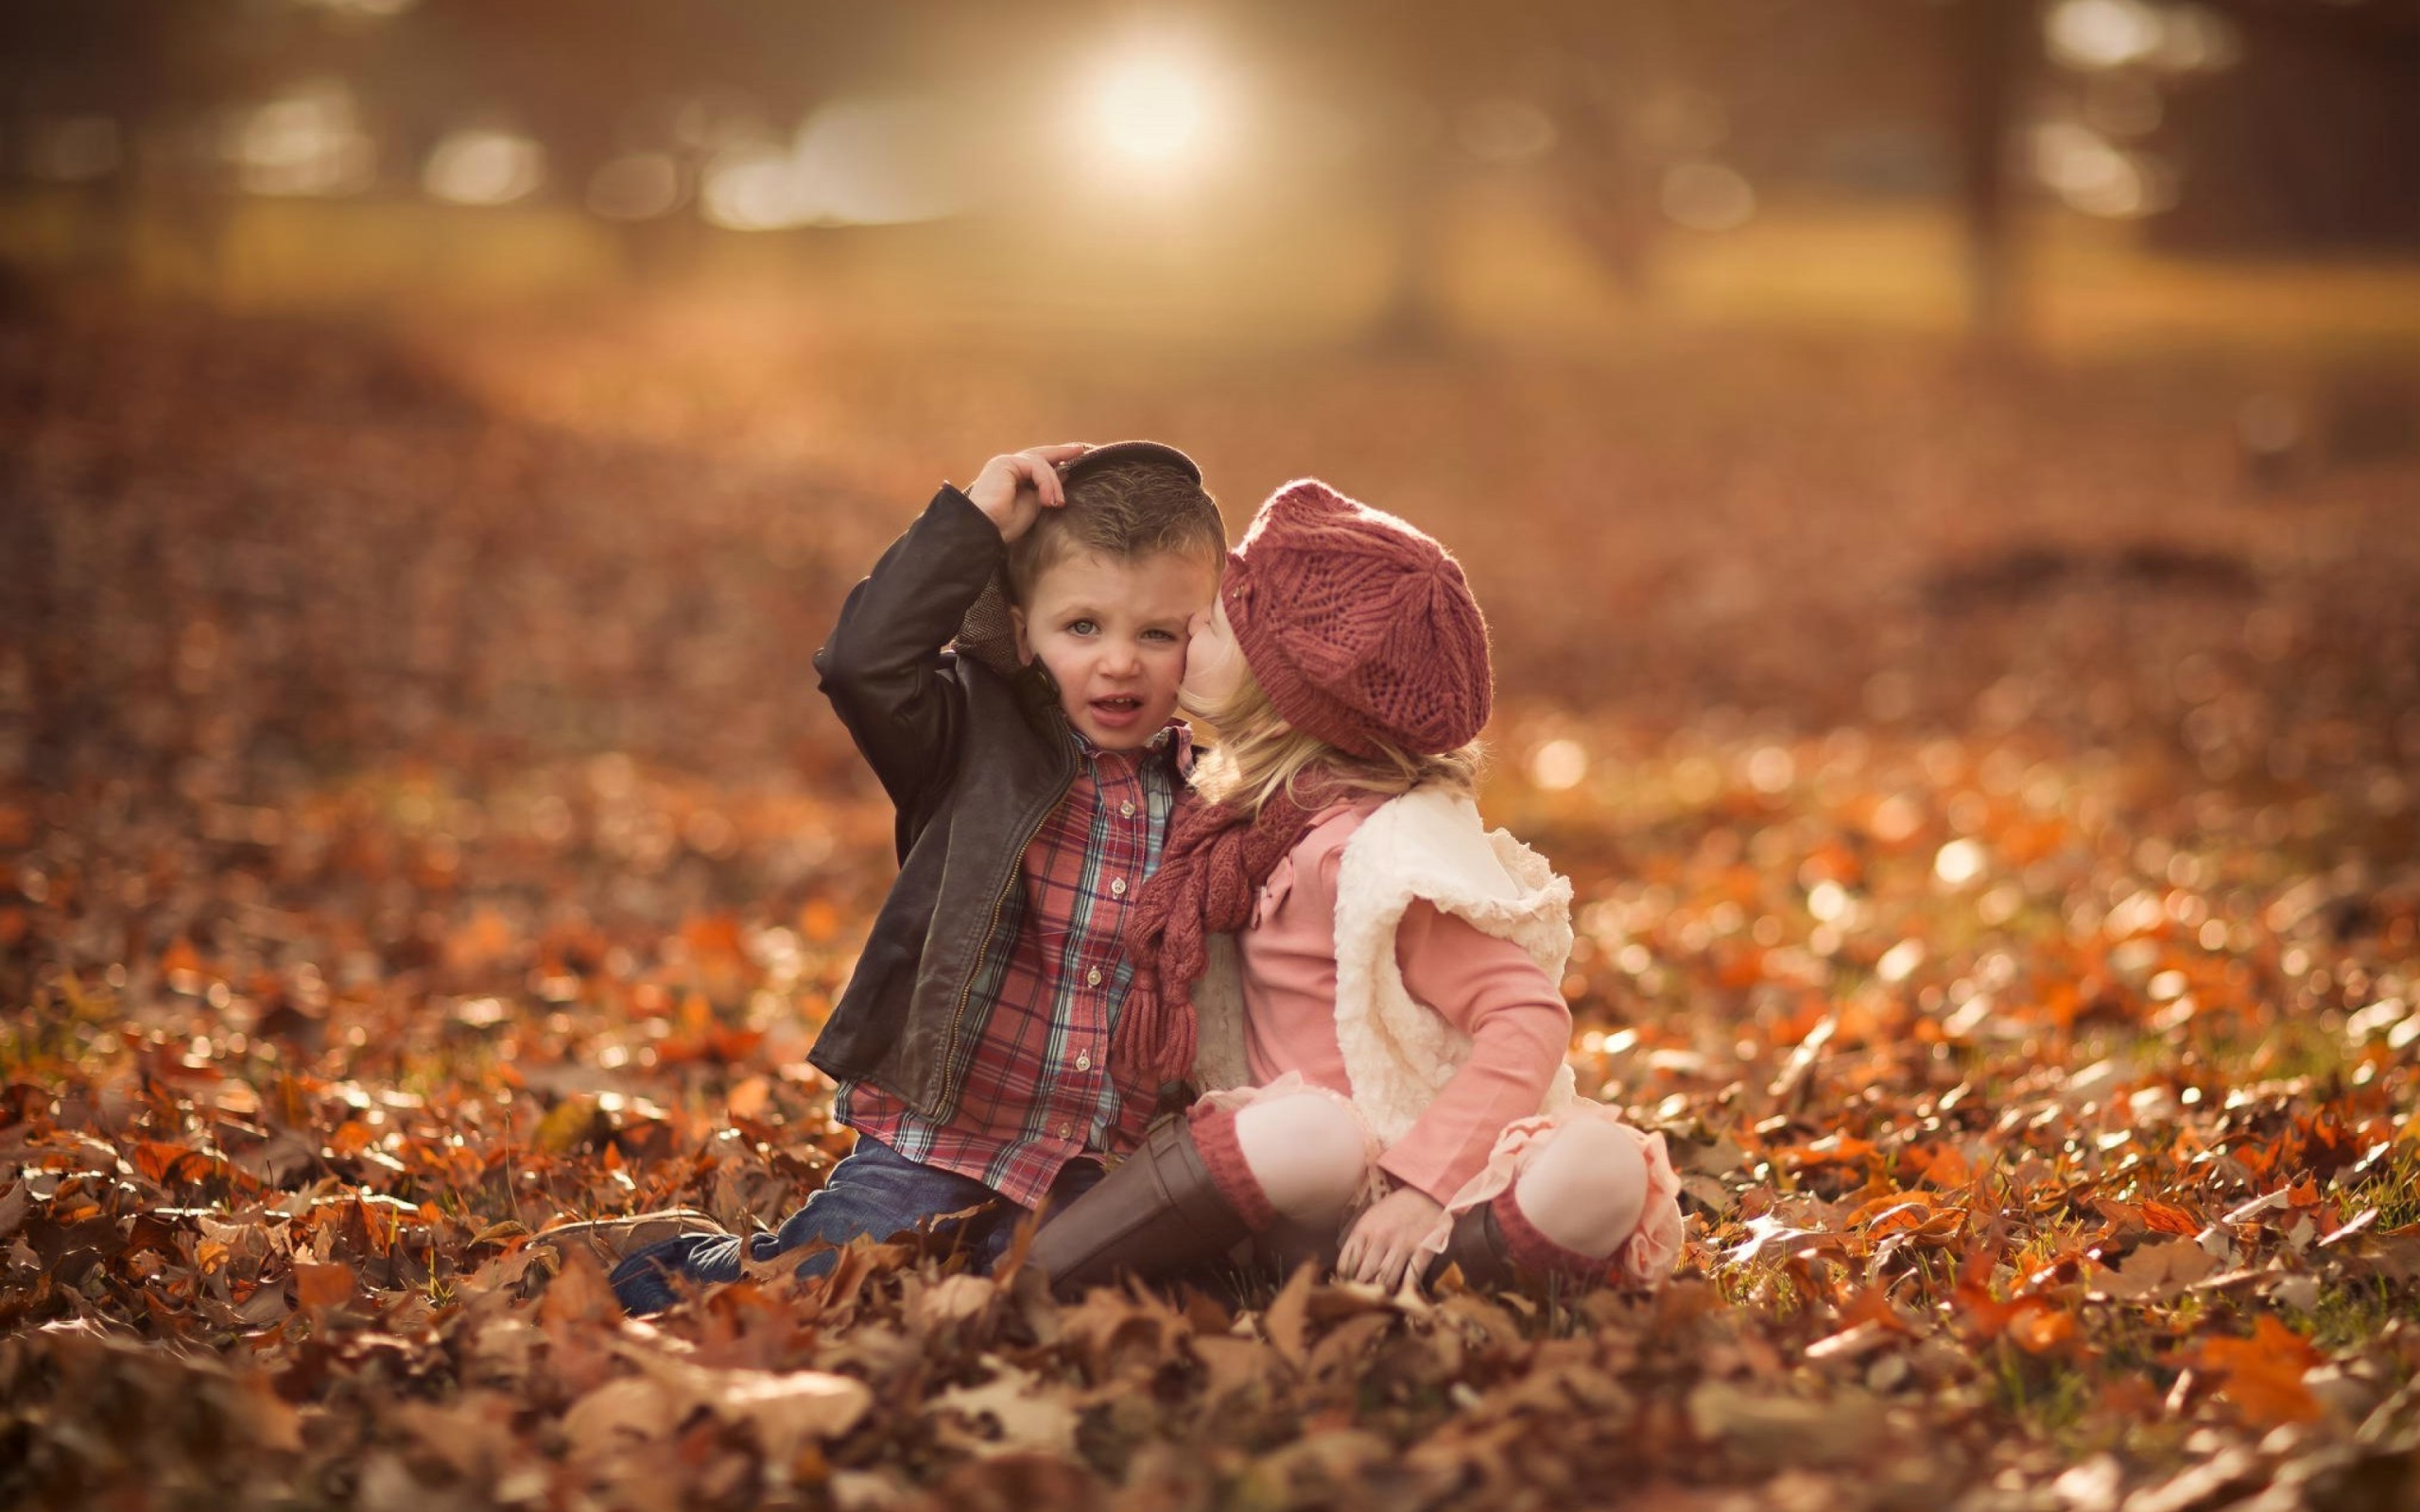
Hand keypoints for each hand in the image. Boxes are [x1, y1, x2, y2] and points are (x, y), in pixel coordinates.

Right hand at [964, 443, 1089, 541]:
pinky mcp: (1005, 463)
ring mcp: (1005, 462)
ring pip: (1040, 463)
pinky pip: (1035, 466)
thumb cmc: (1005, 524)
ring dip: (1053, 484)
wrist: (985, 530)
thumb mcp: (1033, 504)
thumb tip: (1064, 473)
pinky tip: (1048, 500)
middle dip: (1060, 452)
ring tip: (1057, 503)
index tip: (1076, 455)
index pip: (1037, 463)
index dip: (1056, 458)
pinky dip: (1046, 482)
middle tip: (1079, 449)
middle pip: (1039, 455)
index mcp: (1011, 476)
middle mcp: (1007, 466)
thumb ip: (1045, 488)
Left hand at [1337, 1184, 1445, 1290]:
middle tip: (1364, 1300)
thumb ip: (1359, 1242)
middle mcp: (1381, 1238)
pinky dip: (1405, 1290)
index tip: (1348, 1289)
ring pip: (1386, 1281)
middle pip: (1364, 1276)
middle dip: (1362, 1292)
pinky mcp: (1423, 1250)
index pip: (1346, 1264)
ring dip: (1382, 1294)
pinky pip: (1411, 1278)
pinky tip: (1402, 1294)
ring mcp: (1403, 1245)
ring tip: (1382, 1300)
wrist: (1427, 1193)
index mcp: (1364, 1230)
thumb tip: (1347, 1271)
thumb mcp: (1370, 1219)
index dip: (1345, 1281)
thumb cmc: (1395, 1209)